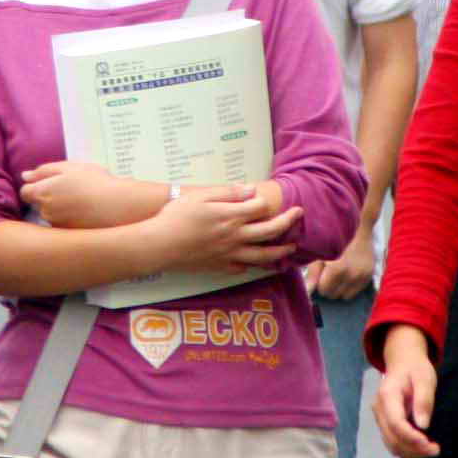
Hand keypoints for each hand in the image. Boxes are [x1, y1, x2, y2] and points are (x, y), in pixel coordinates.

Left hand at [20, 161, 135, 228]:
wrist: (119, 207)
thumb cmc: (95, 182)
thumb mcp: (70, 168)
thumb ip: (44, 171)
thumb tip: (24, 176)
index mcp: (42, 193)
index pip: (26, 192)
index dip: (37, 186)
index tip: (51, 184)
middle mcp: (45, 212)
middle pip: (40, 204)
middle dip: (51, 198)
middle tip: (73, 190)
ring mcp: (57, 226)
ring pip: (53, 216)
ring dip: (62, 209)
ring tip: (83, 202)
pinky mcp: (69, 237)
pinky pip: (65, 226)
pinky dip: (71, 220)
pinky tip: (87, 214)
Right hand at [148, 183, 302, 273]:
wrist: (159, 245)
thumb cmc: (176, 217)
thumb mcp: (200, 197)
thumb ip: (228, 194)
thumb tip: (250, 190)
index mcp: (231, 216)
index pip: (261, 209)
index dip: (267, 203)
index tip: (269, 199)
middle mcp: (235, 237)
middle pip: (270, 231)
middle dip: (288, 222)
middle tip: (299, 215)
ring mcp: (230, 254)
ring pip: (264, 255)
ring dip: (281, 250)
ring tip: (292, 246)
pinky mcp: (221, 267)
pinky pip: (245, 267)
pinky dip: (256, 264)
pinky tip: (260, 261)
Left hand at [306, 227, 376, 299]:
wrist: (360, 224)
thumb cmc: (336, 236)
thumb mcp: (320, 251)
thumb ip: (313, 272)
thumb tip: (307, 291)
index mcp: (338, 268)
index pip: (324, 290)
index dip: (319, 283)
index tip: (320, 273)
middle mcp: (352, 275)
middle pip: (334, 295)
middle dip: (328, 287)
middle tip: (327, 273)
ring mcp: (362, 277)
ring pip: (345, 296)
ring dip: (339, 289)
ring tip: (337, 275)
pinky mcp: (369, 276)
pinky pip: (357, 292)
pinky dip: (350, 287)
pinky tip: (347, 275)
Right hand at [372, 325, 440, 457]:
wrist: (402, 362)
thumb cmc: (415, 368)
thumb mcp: (424, 378)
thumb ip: (423, 400)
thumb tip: (423, 425)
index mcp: (388, 396)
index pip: (396, 423)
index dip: (411, 438)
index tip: (428, 444)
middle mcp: (379, 409)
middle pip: (392, 438)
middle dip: (414, 449)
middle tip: (435, 450)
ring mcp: (380, 418)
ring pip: (391, 444)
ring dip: (411, 452)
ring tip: (432, 450)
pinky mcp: (385, 423)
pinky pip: (393, 441)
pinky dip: (408, 449)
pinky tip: (423, 446)